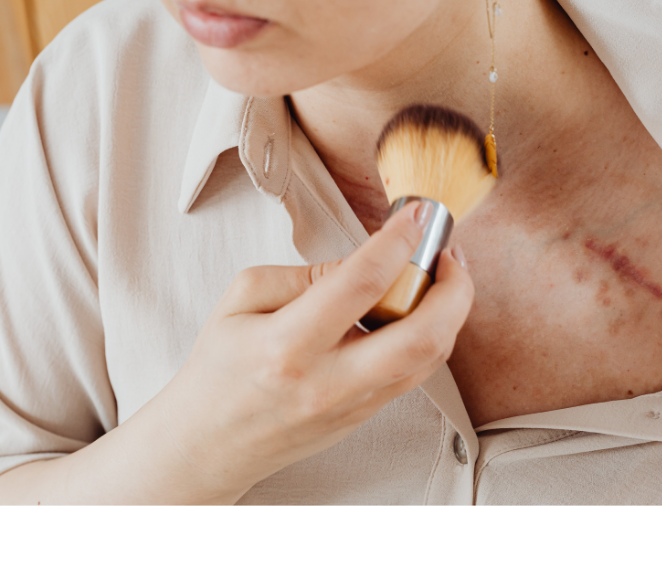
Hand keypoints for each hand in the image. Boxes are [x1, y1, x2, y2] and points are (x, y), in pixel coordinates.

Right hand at [145, 200, 474, 503]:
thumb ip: (303, 274)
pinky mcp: (364, 418)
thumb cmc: (218, 369)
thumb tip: (361, 260)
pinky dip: (431, 335)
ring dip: (450, 312)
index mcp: (286, 346)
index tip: (414, 216)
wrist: (208, 445)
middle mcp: (327, 382)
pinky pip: (416, 373)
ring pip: (430, 359)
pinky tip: (422, 309)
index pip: (360, 284)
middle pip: (421, 337)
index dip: (397, 242)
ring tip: (443, 276)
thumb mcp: (241, 300)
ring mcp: (351, 406)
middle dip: (453, 288)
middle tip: (449, 254)